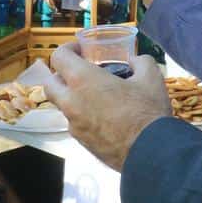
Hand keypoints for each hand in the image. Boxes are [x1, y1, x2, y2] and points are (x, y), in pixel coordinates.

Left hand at [44, 43, 170, 171]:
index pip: (58, 57)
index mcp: (83, 80)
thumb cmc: (147, 111)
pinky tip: (103, 117)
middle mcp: (71, 102)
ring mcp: (74, 125)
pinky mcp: (81, 142)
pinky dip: (83, 116)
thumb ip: (140, 62)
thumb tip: (134, 60)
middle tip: (80, 72)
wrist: (150, 153)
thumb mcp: (151, 77)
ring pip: (62, 106)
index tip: (80, 50)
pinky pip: (75, 123)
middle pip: (50, 84)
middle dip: (60, 74)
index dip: (67, 49)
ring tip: (95, 96)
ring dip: (72, 97)